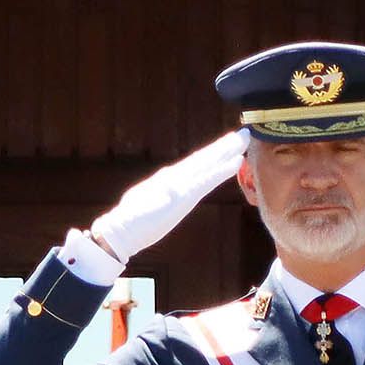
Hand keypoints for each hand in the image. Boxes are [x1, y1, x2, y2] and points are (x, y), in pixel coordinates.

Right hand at [89, 131, 247, 266]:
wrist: (120, 231)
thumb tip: (164, 194)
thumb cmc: (132, 224)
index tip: (227, 145)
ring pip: (208, 162)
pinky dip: (222, 169)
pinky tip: (236, 161)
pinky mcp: (182, 195)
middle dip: (224, 146)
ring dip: (227, 150)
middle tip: (243, 133)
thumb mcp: (148, 205)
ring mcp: (179, 184)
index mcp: (167, 180)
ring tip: (243, 139)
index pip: (194, 164)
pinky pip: (207, 179)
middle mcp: (174, 176)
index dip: (212, 154)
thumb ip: (159, 197)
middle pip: (204, 158)